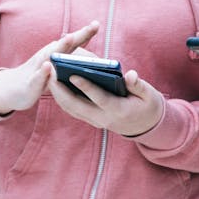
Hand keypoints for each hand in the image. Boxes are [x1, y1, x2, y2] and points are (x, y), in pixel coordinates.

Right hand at [0, 21, 98, 114]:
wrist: (13, 89)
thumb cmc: (41, 76)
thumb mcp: (58, 67)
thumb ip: (74, 62)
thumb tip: (96, 63)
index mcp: (57, 53)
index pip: (74, 42)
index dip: (86, 33)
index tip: (97, 23)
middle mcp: (48, 55)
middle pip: (66, 44)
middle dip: (79, 35)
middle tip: (93, 26)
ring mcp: (39, 67)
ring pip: (50, 56)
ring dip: (60, 47)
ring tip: (70, 37)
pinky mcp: (31, 82)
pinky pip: (37, 77)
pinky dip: (42, 72)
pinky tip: (47, 66)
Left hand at [48, 68, 164, 136]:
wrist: (146, 125)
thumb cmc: (147, 105)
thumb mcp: (149, 94)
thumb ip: (138, 85)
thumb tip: (130, 75)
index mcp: (119, 110)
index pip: (99, 98)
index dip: (86, 87)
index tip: (73, 74)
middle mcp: (104, 118)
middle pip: (77, 106)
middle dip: (61, 90)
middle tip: (51, 72)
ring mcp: (96, 121)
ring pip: (71, 109)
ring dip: (58, 94)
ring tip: (49, 75)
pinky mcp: (91, 120)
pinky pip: (73, 110)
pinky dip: (62, 98)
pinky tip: (56, 84)